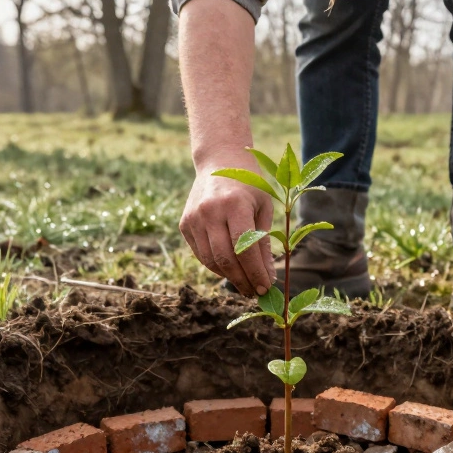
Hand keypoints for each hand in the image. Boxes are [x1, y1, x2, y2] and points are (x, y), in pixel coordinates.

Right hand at [179, 154, 275, 296]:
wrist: (219, 160)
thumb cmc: (249, 185)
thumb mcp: (263, 209)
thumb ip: (264, 244)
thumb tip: (267, 279)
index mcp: (234, 204)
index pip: (244, 248)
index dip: (255, 272)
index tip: (265, 288)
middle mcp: (210, 211)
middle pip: (225, 259)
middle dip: (242, 280)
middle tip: (253, 292)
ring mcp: (194, 218)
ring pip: (210, 260)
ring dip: (228, 276)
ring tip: (244, 284)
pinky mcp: (185, 224)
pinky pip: (201, 254)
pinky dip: (216, 266)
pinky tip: (229, 269)